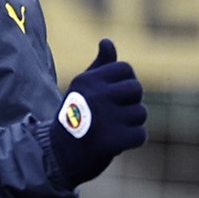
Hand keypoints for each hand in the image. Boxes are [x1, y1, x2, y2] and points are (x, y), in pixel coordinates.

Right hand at [49, 39, 147, 187]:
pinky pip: (140, 135)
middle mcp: (97, 95)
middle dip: (130, 103)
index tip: (113, 97)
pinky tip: (116, 143)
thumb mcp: (82, 89)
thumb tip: (107, 41)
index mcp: (89, 80)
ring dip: (131, 124)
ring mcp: (106, 118)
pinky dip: (132, 141)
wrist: (58, 156)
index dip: (125, 84)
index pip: (126, 69)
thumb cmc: (74, 118)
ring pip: (140, 113)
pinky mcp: (114, 140)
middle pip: (136, 89)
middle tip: (113, 116)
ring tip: (111, 130)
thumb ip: (101, 66)